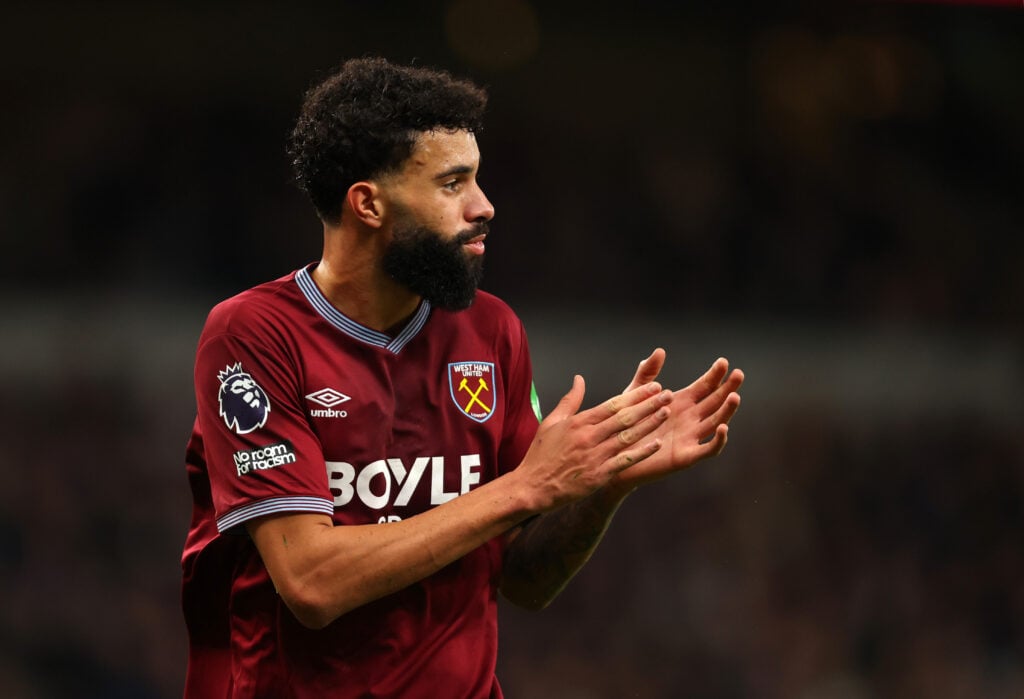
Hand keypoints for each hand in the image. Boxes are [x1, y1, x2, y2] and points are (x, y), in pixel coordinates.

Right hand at [513, 376, 672, 512]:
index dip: (636, 395)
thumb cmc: (541, 454)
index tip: (653, 387)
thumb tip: (579, 378)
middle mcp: (589, 437)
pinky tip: (657, 444)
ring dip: (649, 424)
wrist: (532, 486)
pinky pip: (625, 461)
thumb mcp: (552, 422)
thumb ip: (570, 400)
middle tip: (667, 394)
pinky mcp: (599, 475)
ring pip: (628, 436)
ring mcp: (595, 456)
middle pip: (625, 417)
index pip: (613, 404)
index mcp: (579, 422)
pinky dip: (642, 452)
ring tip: (666, 412)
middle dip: (648, 404)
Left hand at [609, 350, 742, 492]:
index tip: (723, 362)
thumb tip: (660, 351)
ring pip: (716, 422)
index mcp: (681, 403)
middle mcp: (690, 419)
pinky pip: (707, 449)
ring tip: (734, 397)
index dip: (714, 375)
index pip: (704, 386)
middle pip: (715, 402)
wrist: (614, 455)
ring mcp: (690, 437)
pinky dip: (718, 440)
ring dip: (727, 411)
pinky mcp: (686, 456)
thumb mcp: (634, 395)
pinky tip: (722, 427)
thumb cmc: (625, 424)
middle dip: (728, 388)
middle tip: (739, 374)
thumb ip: (647, 374)